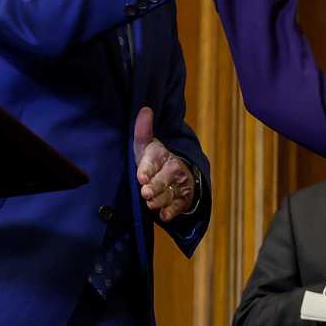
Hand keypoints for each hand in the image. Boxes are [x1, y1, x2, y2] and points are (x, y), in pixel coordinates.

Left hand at [132, 107, 197, 221]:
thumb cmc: (154, 159)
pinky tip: (165, 216)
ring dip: (161, 200)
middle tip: (145, 192)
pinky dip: (172, 211)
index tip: (141, 177)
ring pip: (170, 194)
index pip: (154, 161)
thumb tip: (145, 109)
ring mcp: (180, 184)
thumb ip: (143, 130)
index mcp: (162, 154)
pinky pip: (179, 206)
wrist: (176, 172)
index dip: (148, 169)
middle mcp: (173, 169)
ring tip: (151, 205)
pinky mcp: (184, 199)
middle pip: (164, 179)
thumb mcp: (145, 145)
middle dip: (155, 186)